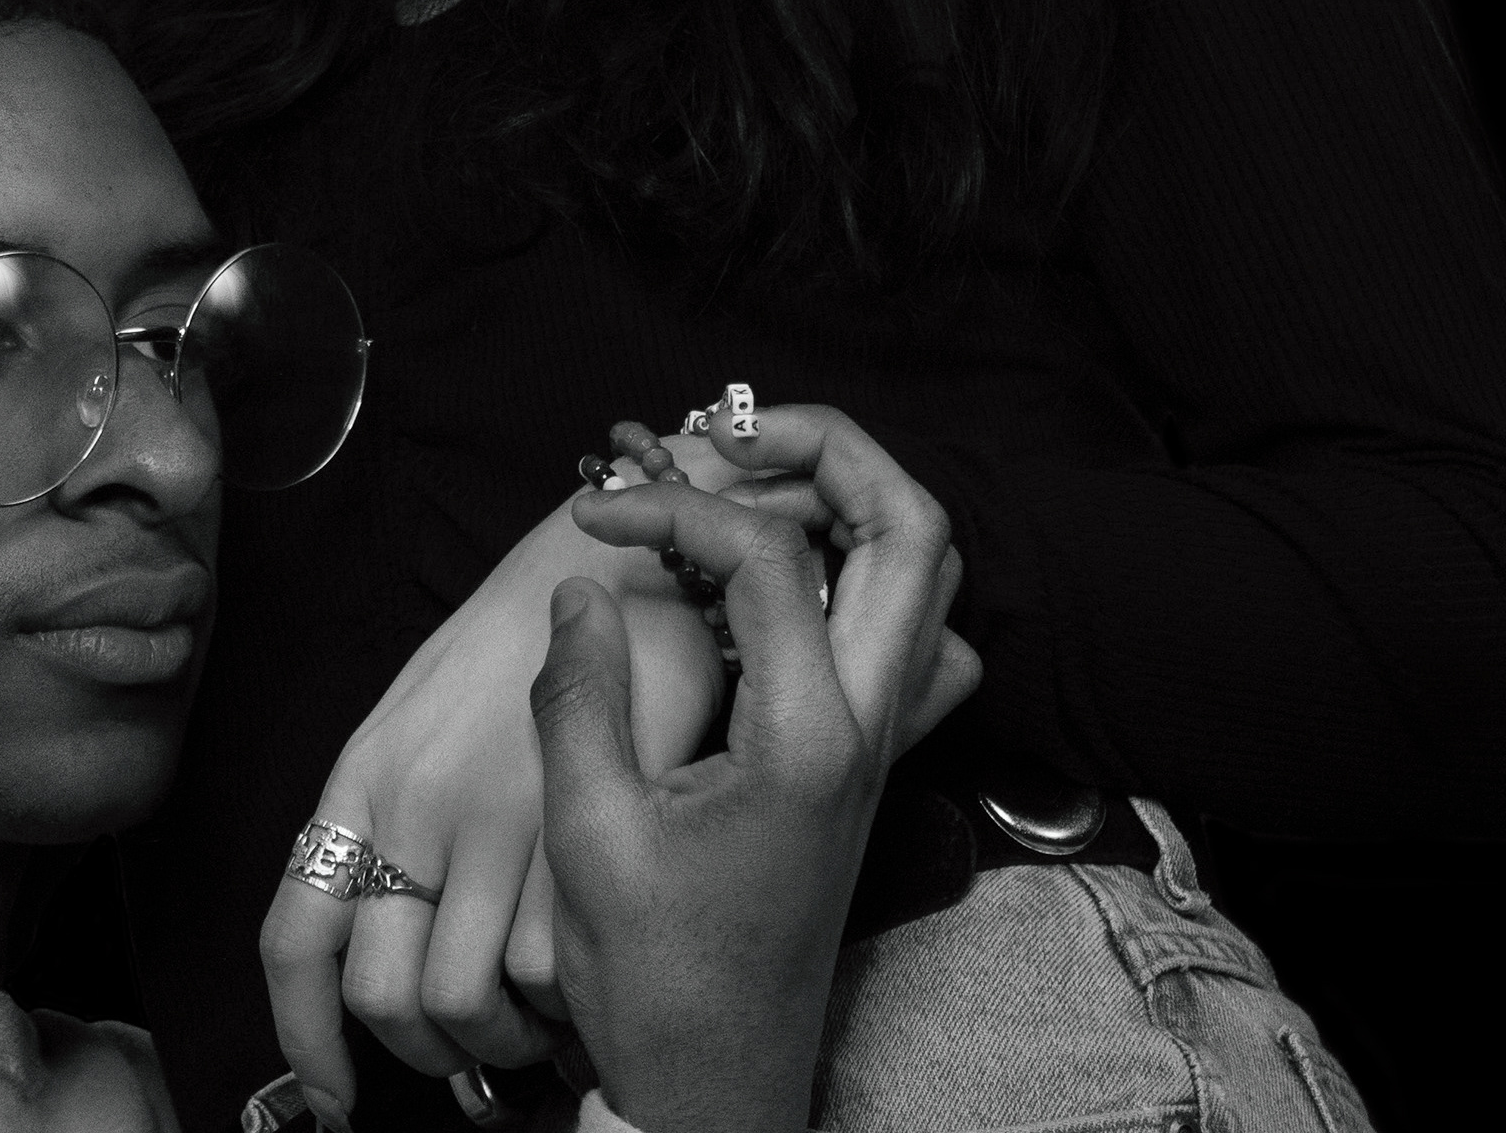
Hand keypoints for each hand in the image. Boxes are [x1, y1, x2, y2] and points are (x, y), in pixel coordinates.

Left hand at [259, 486, 731, 1122]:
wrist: (611, 561)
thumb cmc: (518, 646)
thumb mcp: (418, 719)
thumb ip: (387, 821)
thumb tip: (380, 946)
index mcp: (362, 778)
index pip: (295, 938)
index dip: (305, 1042)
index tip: (335, 1099)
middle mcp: (413, 803)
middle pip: (384, 995)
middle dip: (431, 1055)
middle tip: (477, 1051)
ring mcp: (493, 817)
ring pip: (467, 999)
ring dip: (506, 1037)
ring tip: (543, 1017)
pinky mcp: (574, 823)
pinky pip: (552, 971)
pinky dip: (569, 1002)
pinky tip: (594, 976)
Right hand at [534, 403, 981, 1132]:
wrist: (717, 1081)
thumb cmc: (654, 978)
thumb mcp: (589, 836)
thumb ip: (582, 696)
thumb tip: (583, 584)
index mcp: (805, 737)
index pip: (772, 552)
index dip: (679, 508)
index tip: (599, 517)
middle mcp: (869, 728)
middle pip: (912, 531)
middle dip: (829, 451)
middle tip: (726, 436)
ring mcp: (884, 746)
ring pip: (923, 577)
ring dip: (851, 503)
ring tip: (747, 484)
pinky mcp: (872, 766)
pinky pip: (911, 640)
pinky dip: (864, 577)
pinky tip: (783, 585)